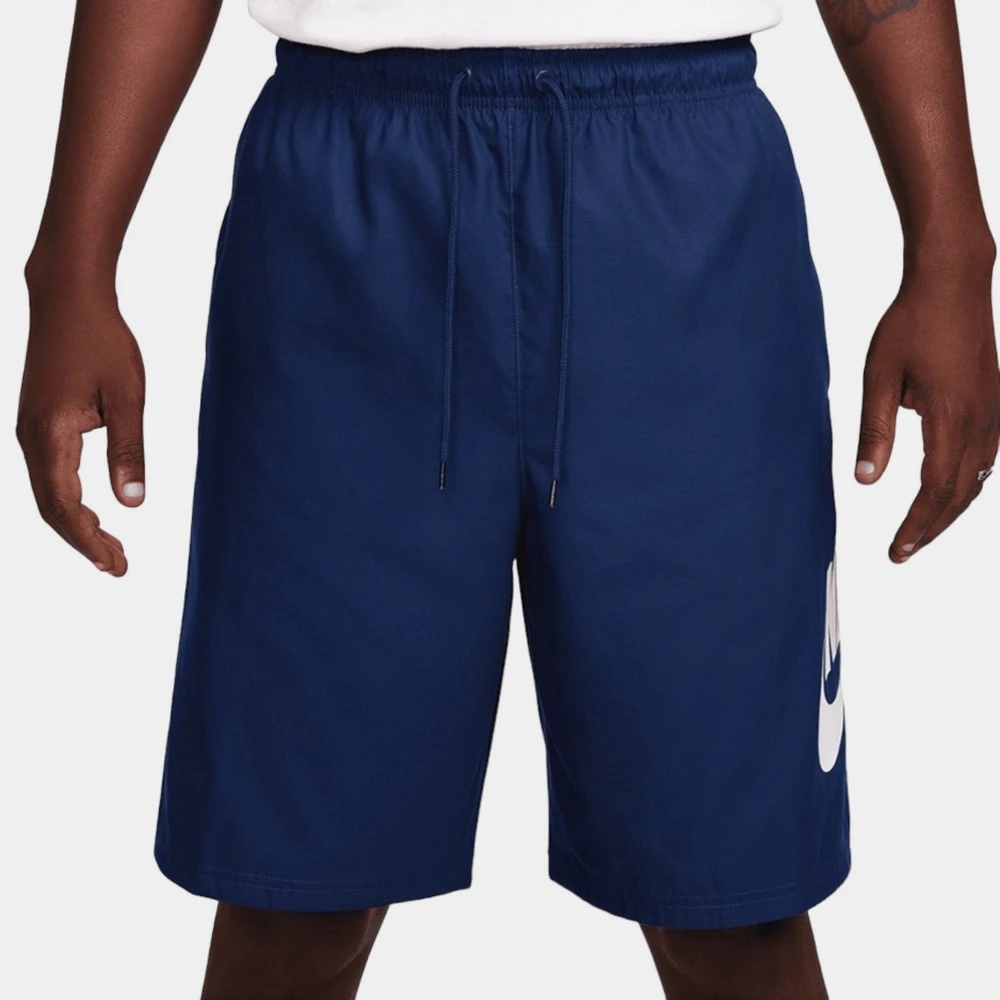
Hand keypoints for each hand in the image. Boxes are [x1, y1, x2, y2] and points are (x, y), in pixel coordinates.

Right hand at [17, 273, 145, 576]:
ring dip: (76, 523)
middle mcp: (31, 438)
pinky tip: (91, 509)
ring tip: (110, 547)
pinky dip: (68, 500)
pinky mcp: (36, 421)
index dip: (89, 542)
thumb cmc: (101, 341)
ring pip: (47, 492)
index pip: (65, 507)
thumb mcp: (127, 397)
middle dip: (84, 541)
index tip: (115, 566)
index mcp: (51, 436)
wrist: (67, 298)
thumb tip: (133, 503)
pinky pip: (47, 473)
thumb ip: (128, 451)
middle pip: (51, 508)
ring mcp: (29, 429)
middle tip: (118, 567)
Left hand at [856, 255, 999, 562]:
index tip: (896, 550)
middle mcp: (982, 419)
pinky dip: (969, 483)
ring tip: (922, 530)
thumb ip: (874, 432)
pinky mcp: (997, 401)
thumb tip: (864, 480)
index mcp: (951, 417)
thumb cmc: (911, 324)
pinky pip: (989, 456)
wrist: (953, 281)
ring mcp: (995, 410)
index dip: (917, 525)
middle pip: (961, 493)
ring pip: (979, 478)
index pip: (936, 490)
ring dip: (951, 509)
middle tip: (903, 551)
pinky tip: (952, 491)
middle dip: (931, 527)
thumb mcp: (879, 378)